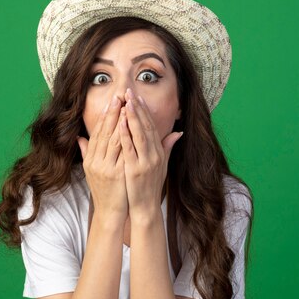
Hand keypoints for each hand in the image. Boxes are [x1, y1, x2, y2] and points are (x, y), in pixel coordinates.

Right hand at [77, 95, 128, 220]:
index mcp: (90, 159)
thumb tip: (79, 137)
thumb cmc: (104, 191)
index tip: (111, 101)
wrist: (109, 212)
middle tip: (119, 96)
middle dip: (112, 113)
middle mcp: (95, 161)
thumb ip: (86, 152)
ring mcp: (105, 167)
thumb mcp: (91, 171)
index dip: (105, 116)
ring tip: (126, 105)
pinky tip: (129, 126)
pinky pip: (121, 152)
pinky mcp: (116, 173)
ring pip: (112, 139)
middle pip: (104, 132)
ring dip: (119, 121)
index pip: (97, 133)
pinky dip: (125, 137)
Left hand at [118, 89, 182, 218]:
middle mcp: (155, 155)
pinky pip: (130, 149)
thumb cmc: (152, 186)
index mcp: (159, 153)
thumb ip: (168, 147)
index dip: (145, 111)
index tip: (138, 97)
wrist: (146, 207)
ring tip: (125, 102)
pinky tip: (120, 123)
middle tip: (130, 92)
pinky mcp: (135, 170)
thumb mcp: (163, 165)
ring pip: (139, 135)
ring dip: (132, 117)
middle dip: (138, 109)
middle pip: (146, 127)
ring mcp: (146, 162)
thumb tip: (179, 132)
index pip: (152, 127)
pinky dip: (125, 135)